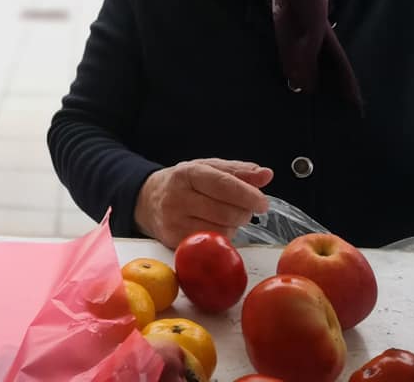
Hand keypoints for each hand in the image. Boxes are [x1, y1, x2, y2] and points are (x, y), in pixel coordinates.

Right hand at [134, 158, 273, 248]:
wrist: (147, 200)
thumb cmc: (183, 183)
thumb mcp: (207, 169)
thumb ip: (238, 171)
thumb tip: (266, 175)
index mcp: (187, 173)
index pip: (223, 185)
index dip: (247, 195)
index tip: (262, 203)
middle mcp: (177, 197)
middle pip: (226, 212)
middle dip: (243, 212)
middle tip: (243, 208)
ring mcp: (174, 221)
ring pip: (221, 231)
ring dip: (232, 226)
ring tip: (223, 216)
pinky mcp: (174, 241)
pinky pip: (211, 245)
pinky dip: (221, 237)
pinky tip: (214, 227)